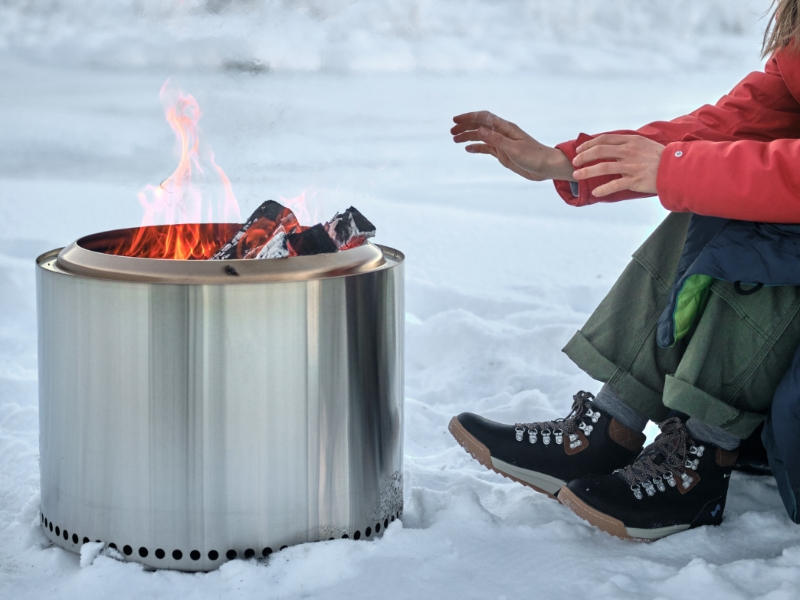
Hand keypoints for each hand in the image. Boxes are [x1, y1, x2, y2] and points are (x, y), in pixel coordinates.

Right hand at [451, 111, 574, 180]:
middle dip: (465, 126)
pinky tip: (467, 149)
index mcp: (506, 128)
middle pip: (480, 125)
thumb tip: (479, 129)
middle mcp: (503, 133)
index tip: (456, 121)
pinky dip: (476, 147)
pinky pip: (486, 148)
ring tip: (455, 139)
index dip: (469, 117)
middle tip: (452, 131)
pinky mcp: (503, 153)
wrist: (546, 167)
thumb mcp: (514, 149)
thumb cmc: (534, 157)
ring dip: (468, 136)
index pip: (484, 118)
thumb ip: (496, 139)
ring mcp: (502, 143)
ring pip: (481, 136)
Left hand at [573, 134, 664, 196]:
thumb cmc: (659, 157)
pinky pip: (614, 185)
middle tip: (574, 162)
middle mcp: (629, 151)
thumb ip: (627, 144)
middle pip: (599, 151)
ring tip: (576, 175)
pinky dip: (602, 189)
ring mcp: (631, 166)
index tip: (579, 150)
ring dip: (586, 171)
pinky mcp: (634, 180)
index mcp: (630, 141)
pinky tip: (595, 192)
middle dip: (583, 157)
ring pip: (603, 168)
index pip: (604, 140)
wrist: (676, 169)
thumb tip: (610, 146)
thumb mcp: (643, 144)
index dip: (588, 144)